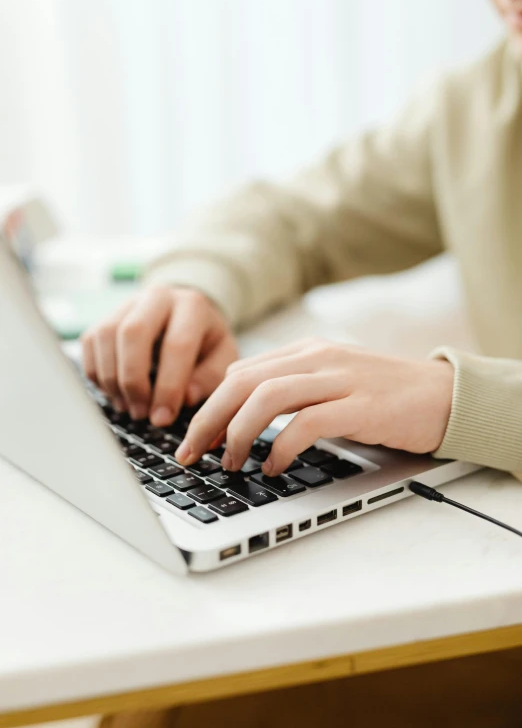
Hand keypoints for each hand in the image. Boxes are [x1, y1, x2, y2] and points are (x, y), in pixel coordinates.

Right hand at [81, 285, 238, 425]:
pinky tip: (116, 394)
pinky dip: (98, 374)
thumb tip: (185, 398)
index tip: (163, 418)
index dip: (168, 387)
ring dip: (113, 379)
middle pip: (132, 333)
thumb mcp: (221, 358)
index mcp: (192, 305)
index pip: (177, 345)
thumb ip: (209, 378)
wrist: (187, 315)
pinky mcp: (105, 316)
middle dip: (133, 381)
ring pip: (106, 336)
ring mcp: (127, 304)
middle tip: (141, 413)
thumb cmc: (206, 342)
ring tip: (129, 407)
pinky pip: (90, 344)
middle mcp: (157, 297)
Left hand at [175, 338, 453, 475]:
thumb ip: (291, 389)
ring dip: (237, 434)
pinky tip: (273, 467)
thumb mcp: (330, 380)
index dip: (208, 406)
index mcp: (305, 351)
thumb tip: (240, 417)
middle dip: (208, 420)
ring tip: (230, 463)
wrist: (444, 394)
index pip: (240, 373)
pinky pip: (306, 423)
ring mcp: (339, 379)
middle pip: (242, 383)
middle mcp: (316, 358)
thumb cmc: (383, 394)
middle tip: (192, 455)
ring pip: (266, 397)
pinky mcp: (360, 406)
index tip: (193, 438)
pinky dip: (280, 447)